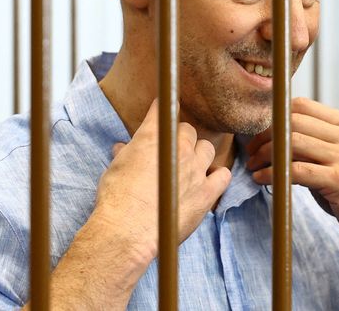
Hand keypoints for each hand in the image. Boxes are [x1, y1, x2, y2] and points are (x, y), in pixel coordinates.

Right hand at [92, 99, 231, 261]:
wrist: (128, 230)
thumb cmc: (116, 198)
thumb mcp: (114, 168)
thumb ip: (124, 154)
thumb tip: (121, 148)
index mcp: (153, 137)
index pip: (164, 109)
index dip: (164, 108)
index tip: (165, 109)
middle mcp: (178, 148)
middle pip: (189, 130)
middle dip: (181, 137)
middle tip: (173, 149)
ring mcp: (196, 170)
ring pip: (208, 148)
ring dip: (200, 154)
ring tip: (191, 165)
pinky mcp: (207, 192)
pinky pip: (223, 176)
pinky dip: (218, 176)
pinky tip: (210, 180)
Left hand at [246, 97, 338, 249]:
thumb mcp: (337, 155)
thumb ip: (313, 142)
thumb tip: (272, 134)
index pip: (301, 106)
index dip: (274, 118)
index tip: (259, 135)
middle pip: (293, 122)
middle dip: (265, 136)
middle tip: (250, 152)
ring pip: (292, 143)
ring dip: (264, 155)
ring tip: (253, 166)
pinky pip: (296, 171)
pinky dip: (272, 174)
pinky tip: (261, 179)